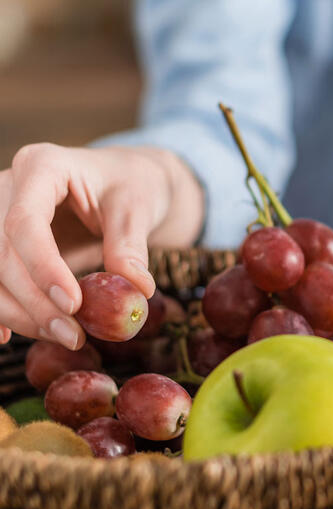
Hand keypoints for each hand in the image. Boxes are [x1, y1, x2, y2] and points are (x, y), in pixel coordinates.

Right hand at [0, 143, 202, 348]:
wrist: (124, 182)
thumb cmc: (131, 185)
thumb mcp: (138, 208)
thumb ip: (131, 246)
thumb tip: (138, 289)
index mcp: (43, 167)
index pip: (26, 222)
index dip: (43, 267)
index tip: (72, 305)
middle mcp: (8, 189)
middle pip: (1, 252)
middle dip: (34, 302)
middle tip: (73, 335)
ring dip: (18, 313)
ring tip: (64, 336)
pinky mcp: (1, 242)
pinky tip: (8, 336)